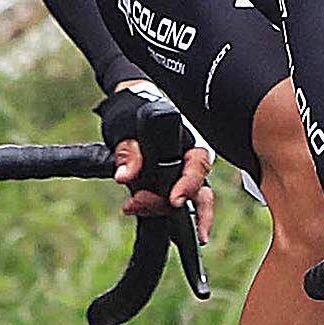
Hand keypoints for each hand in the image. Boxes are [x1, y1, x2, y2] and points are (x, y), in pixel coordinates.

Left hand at [100, 82, 214, 231]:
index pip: (198, 168)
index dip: (189, 187)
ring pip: (182, 203)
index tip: (175, 200)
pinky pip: (165, 203)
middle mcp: (190, 164)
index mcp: (190, 145)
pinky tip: (132, 207)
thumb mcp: (127, 129)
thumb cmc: (132, 114)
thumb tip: (125, 176)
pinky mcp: (166, 187)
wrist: (125, 114)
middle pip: (198, 194)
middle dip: (176, 210)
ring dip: (156, 208)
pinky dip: (150, 208)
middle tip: (143, 206)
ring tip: (130, 205)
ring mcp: (180, 178)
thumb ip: (129, 152)